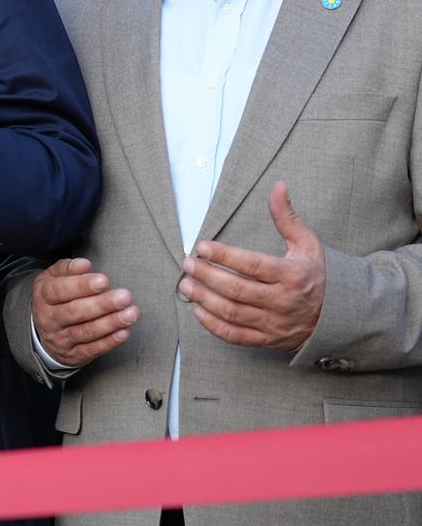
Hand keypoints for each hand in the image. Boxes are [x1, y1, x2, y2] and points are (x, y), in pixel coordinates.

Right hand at [31, 257, 139, 367]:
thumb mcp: (53, 278)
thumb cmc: (56, 297)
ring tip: (131, 314)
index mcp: (43, 295)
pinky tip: (124, 332)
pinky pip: (92, 349)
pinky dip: (109, 342)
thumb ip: (67, 268)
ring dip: (110, 324)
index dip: (82, 286)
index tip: (104, 280)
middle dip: (101, 305)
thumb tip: (85, 264)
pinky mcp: (73, 355)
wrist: (42, 331)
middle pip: (74, 312)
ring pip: (85, 332)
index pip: (60, 290)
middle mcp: (48, 318)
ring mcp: (60, 339)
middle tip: (124, 297)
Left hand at [180, 182, 325, 350]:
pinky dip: (214, 325)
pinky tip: (198, 310)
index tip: (202, 247)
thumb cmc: (317, 275)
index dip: (224, 256)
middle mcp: (283, 301)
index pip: (252, 265)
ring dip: (205, 299)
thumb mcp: (307, 244)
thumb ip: (286, 217)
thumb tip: (278, 186)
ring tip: (186, 285)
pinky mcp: (268, 340)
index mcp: (292, 275)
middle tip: (187, 265)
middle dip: (207, 277)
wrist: (340, 316)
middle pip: (237, 290)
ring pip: (233, 313)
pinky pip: (236, 336)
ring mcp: (275, 323)